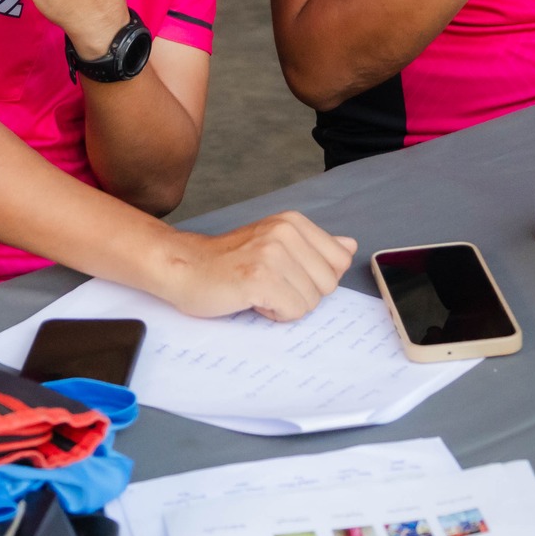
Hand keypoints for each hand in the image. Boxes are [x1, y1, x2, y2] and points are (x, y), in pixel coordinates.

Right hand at [159, 211, 357, 321]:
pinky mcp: (260, 278)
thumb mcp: (275, 243)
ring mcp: (273, 253)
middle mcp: (286, 232)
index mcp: (294, 222)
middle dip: (301, 293)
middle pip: (328, 284)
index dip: (314, 278)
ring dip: (284, 305)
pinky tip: (251, 299)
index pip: (339, 262)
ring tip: (257, 290)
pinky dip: (273, 313)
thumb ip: (315, 245)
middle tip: (268, 283)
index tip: (285, 273)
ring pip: (311, 302)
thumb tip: (350, 245)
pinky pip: (293, 311)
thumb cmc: (228, 261)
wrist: (184, 267)